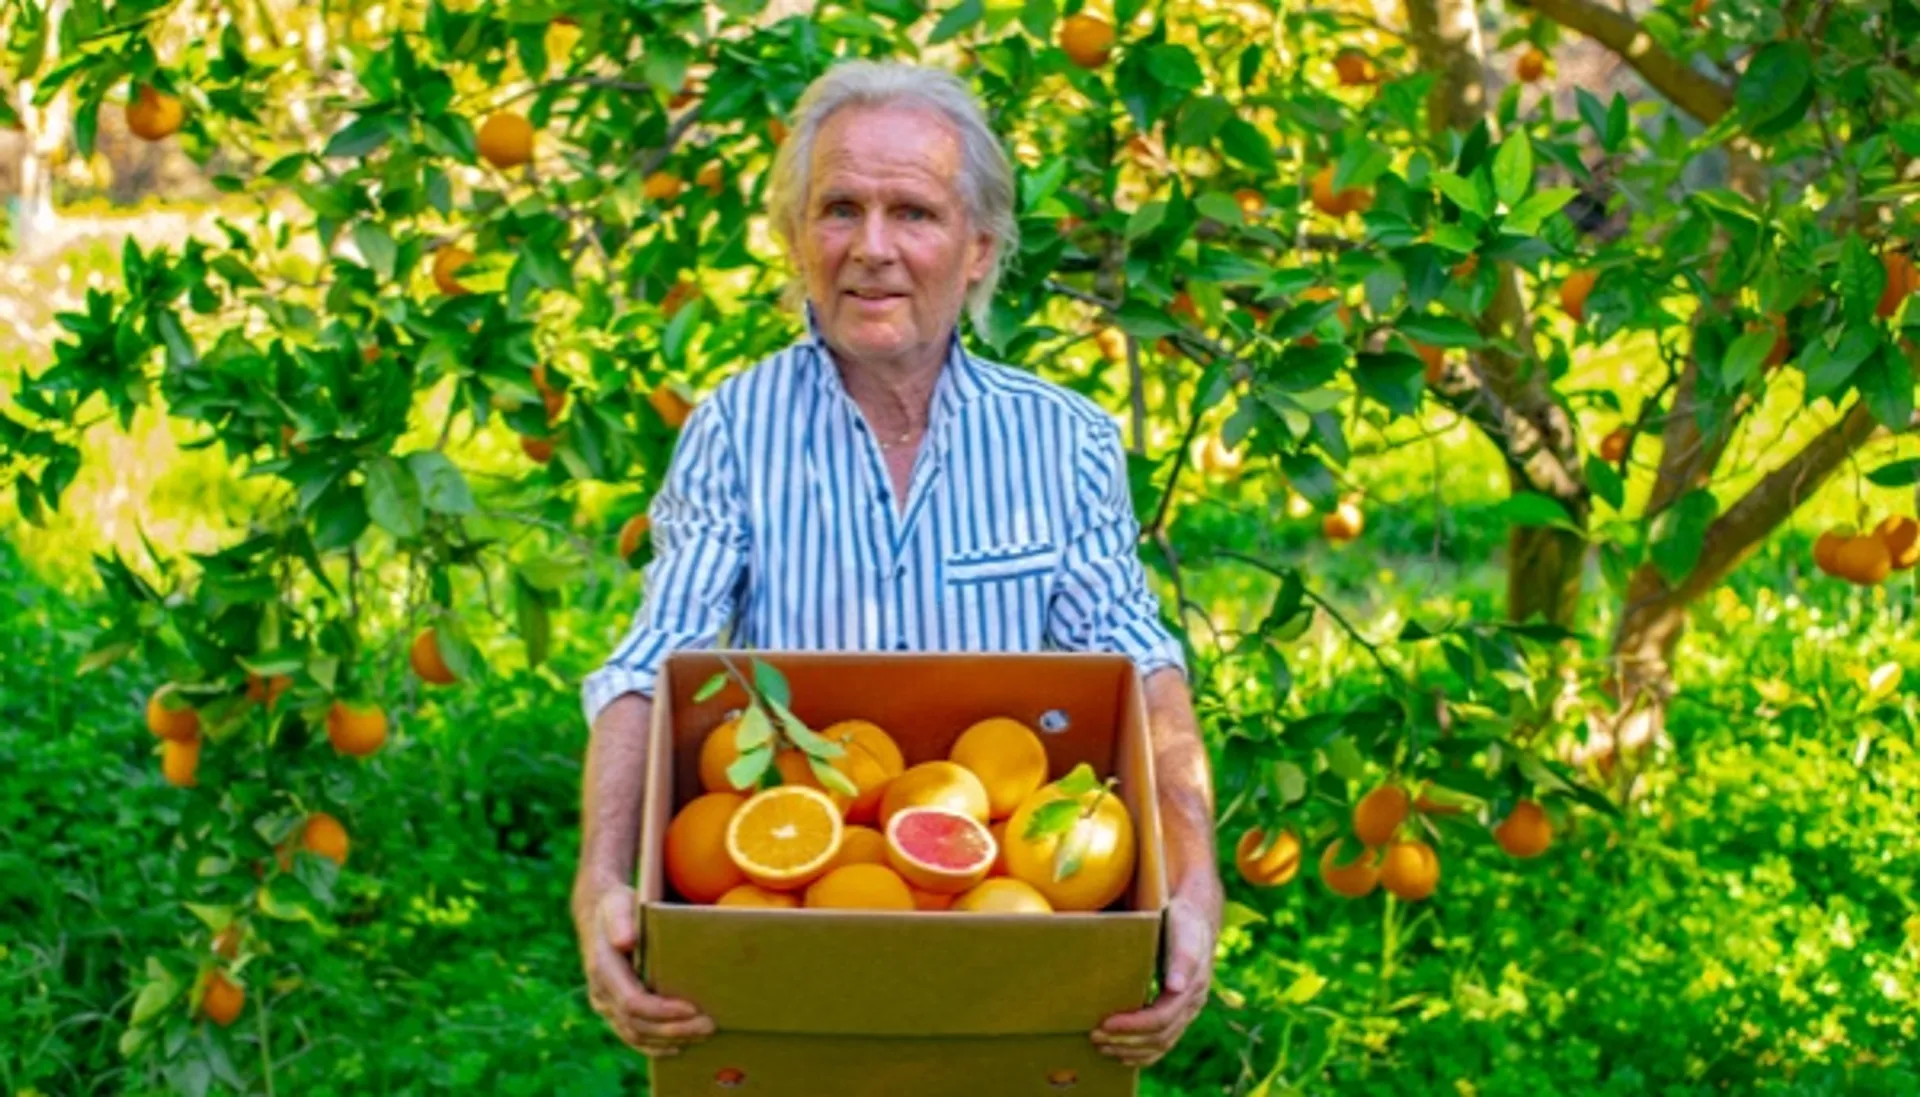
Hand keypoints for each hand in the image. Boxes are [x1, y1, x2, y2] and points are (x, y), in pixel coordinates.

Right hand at [575, 881, 714, 1056]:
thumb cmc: (615, 907)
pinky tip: (678, 1047)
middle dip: (675, 1029)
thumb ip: (620, 921)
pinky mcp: (614, 1010)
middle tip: (709, 1026)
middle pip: (638, 1025)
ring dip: (670, 1040)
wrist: (597, 915)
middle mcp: (602, 993)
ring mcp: (606, 1005)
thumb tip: (626, 941)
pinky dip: (655, 1045)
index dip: (663, 1011)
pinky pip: (632, 1035)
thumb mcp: (617, 905)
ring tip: (702, 1036)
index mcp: (603, 970)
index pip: (633, 1003)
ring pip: (635, 1035)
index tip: (693, 1009)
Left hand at [1091, 889, 1218, 1068]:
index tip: (1105, 1024)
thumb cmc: (1182, 920)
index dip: (1132, 1025)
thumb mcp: (1183, 929)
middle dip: (1125, 1040)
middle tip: (1094, 1036)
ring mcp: (1187, 1010)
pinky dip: (1143, 1054)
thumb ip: (1182, 956)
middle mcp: (1191, 1003)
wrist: (1196, 919)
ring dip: (1130, 1049)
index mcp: (1192, 985)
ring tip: (1102, 1046)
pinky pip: (1164, 1042)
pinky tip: (1122, 1055)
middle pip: (1159, 1036)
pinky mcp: (1179, 1012)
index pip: (1161, 1018)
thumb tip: (1175, 987)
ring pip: (1161, 1043)